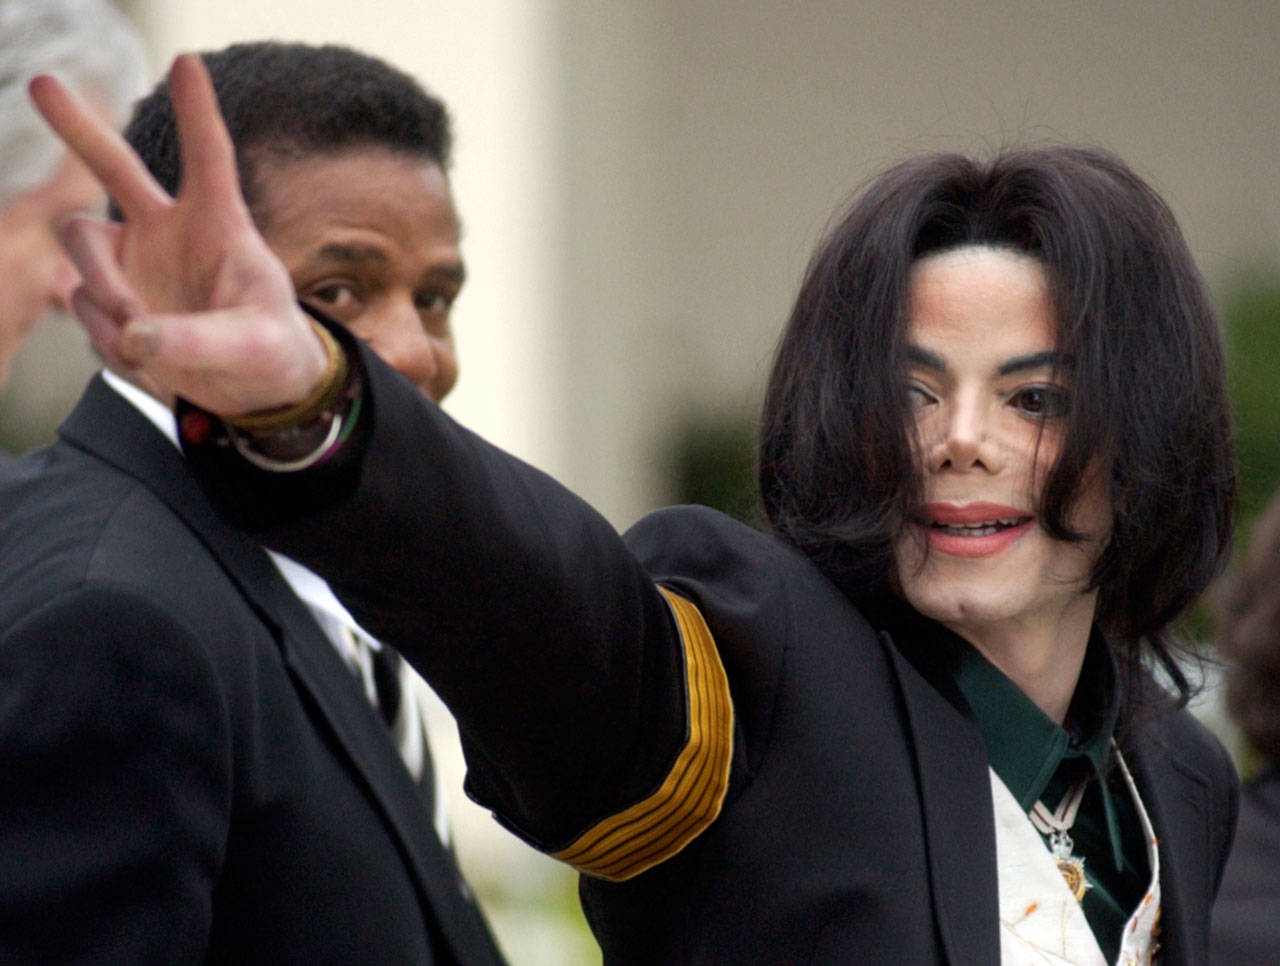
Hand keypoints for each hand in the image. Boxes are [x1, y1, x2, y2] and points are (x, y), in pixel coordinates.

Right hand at [29, 54, 326, 415]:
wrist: (255, 390)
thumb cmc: (272, 350)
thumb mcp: (253, 345)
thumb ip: (197, 339)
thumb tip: (133, 334)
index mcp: (220, 224)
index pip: (208, 158)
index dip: (197, 111)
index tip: (187, 60)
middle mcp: (169, 231)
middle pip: (114, 167)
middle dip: (77, 129)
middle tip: (43, 83)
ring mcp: (135, 262)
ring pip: (83, 248)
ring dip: (103, 290)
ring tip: (138, 333)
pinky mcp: (114, 300)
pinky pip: (88, 310)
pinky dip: (114, 342)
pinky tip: (150, 361)